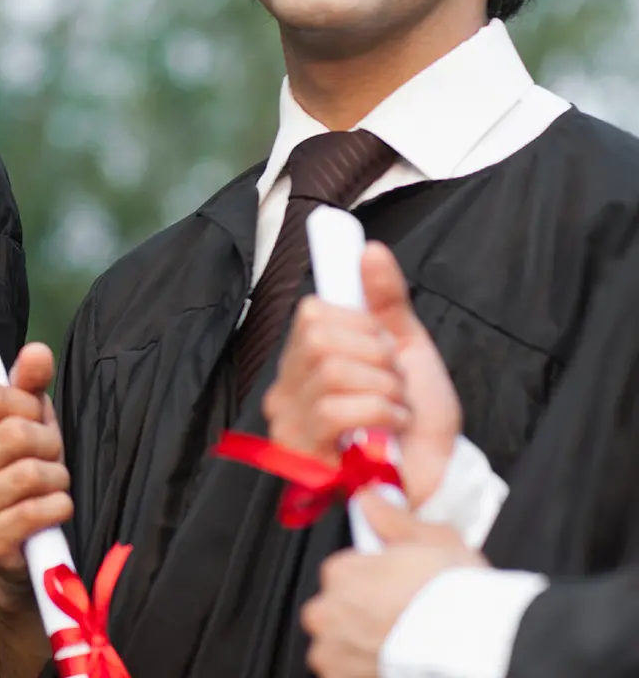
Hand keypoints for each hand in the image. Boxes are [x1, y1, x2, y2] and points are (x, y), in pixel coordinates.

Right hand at [0, 342, 70, 615]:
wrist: (19, 538)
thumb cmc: (18, 465)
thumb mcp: (25, 418)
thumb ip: (28, 382)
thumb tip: (37, 351)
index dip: (26, 404)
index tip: (33, 418)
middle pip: (15, 434)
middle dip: (49, 443)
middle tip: (49, 455)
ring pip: (29, 473)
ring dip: (57, 477)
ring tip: (51, 483)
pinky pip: (34, 512)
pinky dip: (58, 506)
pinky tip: (53, 508)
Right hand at [263, 242, 460, 505]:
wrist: (440, 478)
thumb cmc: (417, 419)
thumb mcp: (408, 347)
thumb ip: (386, 299)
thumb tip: (371, 250)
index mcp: (306, 358)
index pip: (313, 311)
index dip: (360, 323)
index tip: (385, 348)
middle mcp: (287, 388)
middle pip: (319, 337)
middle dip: (376, 355)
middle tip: (394, 382)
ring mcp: (290, 422)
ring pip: (331, 370)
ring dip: (383, 387)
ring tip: (397, 408)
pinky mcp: (304, 455)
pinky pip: (334, 409)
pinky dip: (379, 412)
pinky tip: (391, 430)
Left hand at [301, 493, 486, 677]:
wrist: (479, 650)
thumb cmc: (459, 597)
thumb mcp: (432, 539)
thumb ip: (392, 519)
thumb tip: (368, 500)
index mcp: (341, 573)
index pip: (340, 571)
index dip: (370, 577)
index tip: (393, 586)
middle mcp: (329, 616)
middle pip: (331, 612)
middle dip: (356, 616)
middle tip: (397, 620)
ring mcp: (337, 660)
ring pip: (335, 651)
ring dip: (357, 651)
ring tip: (400, 649)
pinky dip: (366, 673)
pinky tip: (398, 668)